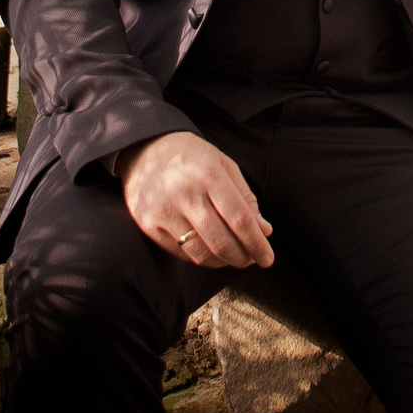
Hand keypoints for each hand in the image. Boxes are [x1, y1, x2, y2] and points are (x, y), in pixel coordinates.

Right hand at [119, 132, 273, 268]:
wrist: (145, 150)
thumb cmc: (192, 158)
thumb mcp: (224, 165)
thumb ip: (245, 197)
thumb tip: (264, 230)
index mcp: (209, 174)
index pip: (240, 219)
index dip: (257, 243)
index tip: (268, 258)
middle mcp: (185, 193)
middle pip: (222, 241)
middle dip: (243, 257)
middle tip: (252, 260)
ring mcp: (163, 210)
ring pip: (201, 253)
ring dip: (223, 262)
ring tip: (234, 258)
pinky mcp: (148, 224)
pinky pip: (181, 253)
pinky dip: (201, 257)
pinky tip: (211, 252)